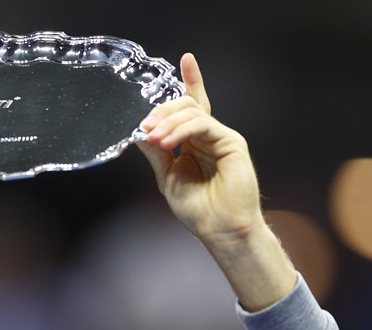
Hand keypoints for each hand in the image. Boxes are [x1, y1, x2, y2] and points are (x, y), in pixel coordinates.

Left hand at [136, 53, 295, 310]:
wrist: (219, 229)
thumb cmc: (198, 210)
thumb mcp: (167, 177)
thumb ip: (157, 152)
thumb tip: (139, 132)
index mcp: (195, 143)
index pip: (192, 107)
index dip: (190, 82)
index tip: (186, 59)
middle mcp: (210, 136)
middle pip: (187, 105)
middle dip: (162, 111)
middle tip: (145, 127)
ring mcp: (222, 137)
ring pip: (193, 112)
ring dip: (167, 122)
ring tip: (153, 137)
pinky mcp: (231, 142)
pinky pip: (203, 124)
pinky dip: (181, 130)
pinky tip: (166, 140)